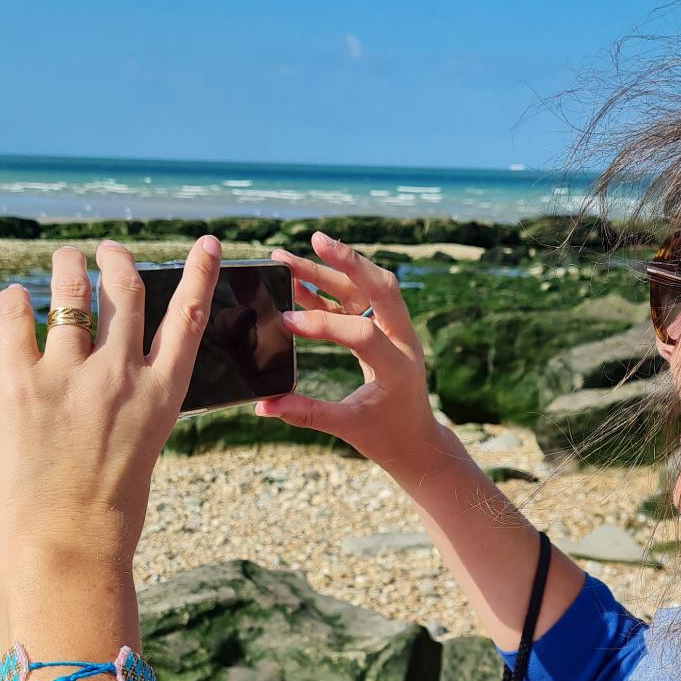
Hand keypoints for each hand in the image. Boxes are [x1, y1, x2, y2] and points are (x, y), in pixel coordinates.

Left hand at [0, 238, 213, 638]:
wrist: (64, 554)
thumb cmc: (106, 517)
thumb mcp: (139, 449)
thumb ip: (128, 403)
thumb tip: (105, 366)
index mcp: (161, 395)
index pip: (188, 316)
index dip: (200, 274)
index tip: (205, 244)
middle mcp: (120, 375)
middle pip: (125, 292)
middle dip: (116, 262)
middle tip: (106, 251)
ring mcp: (69, 377)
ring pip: (71, 294)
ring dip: (67, 268)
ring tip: (63, 259)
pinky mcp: (19, 387)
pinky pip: (15, 322)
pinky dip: (14, 302)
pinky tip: (14, 297)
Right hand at [261, 232, 449, 485]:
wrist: (416, 439)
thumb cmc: (385, 435)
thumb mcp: (347, 427)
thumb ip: (307, 414)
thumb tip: (263, 406)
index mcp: (398, 365)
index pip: (363, 334)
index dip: (324, 325)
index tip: (286, 322)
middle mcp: (403, 338)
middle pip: (382, 288)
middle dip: (349, 262)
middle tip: (316, 240)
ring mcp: (396, 329)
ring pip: (367, 288)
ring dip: (331, 270)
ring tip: (289, 258)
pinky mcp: (384, 329)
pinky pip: (357, 302)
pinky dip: (330, 290)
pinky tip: (298, 282)